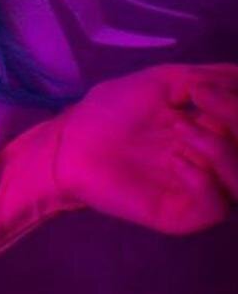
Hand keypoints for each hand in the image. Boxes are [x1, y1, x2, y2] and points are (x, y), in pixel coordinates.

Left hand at [51, 63, 237, 234]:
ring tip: (182, 130)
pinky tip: (178, 163)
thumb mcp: (162, 82)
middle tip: (202, 103)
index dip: (237, 104)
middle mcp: (214, 162)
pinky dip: (205, 183)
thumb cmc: (112, 109)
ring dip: (222, 152)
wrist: (72, 142)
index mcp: (213, 131)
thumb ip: (207, 78)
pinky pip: (216, 207)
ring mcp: (200, 190)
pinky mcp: (181, 215)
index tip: (203, 90)